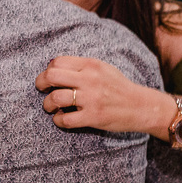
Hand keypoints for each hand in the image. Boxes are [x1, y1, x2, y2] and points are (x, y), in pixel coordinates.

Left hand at [35, 56, 169, 134]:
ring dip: (48, 104)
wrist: (140, 106)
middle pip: (51, 76)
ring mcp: (91, 99)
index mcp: (90, 65)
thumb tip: (53, 66)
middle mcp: (89, 79)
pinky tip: (61, 119)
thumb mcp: (102, 68)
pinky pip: (65, 119)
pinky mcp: (93, 117)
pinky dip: (58, 120)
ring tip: (51, 107)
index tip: (49, 79)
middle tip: (43, 90)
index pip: (57, 62)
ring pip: (55, 98)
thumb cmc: (118, 87)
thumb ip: (80, 66)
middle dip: (41, 84)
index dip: (48, 70)